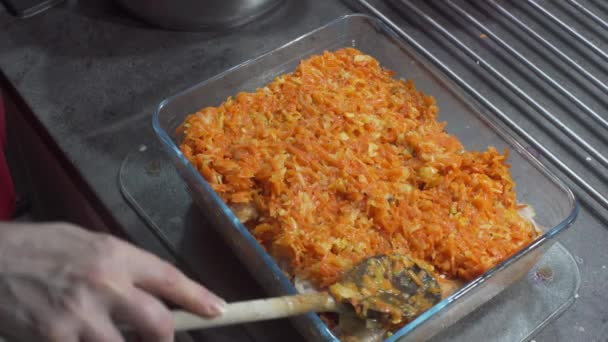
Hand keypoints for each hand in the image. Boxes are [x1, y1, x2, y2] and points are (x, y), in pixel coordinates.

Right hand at [0, 222, 224, 341]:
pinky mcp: (54, 339)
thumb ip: (121, 267)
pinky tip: (79, 337)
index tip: (218, 311)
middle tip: (161, 339)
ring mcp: (79, 316)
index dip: (198, 298)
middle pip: (158, 323)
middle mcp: (104, 284)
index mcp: (115, 255)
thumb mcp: (88, 244)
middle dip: (165, 338)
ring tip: (110, 335)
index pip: (169, 279)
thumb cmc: (38, 248)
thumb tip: (151, 291)